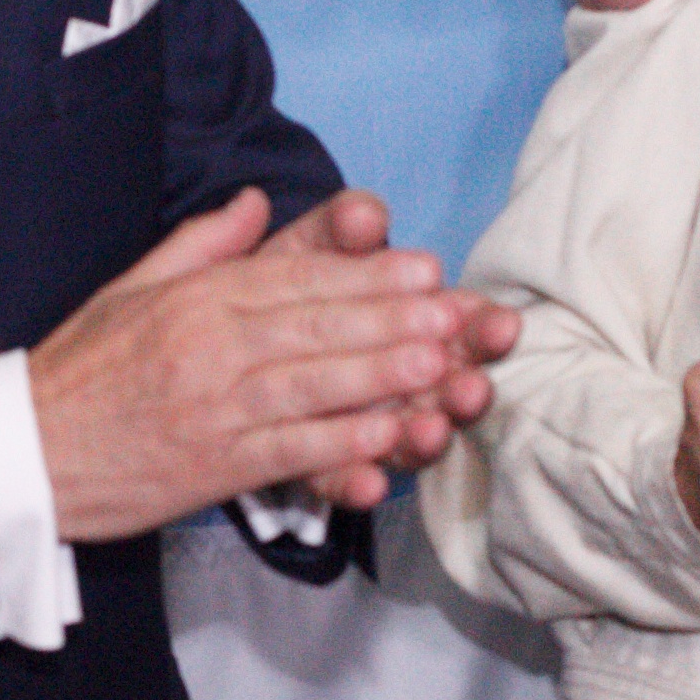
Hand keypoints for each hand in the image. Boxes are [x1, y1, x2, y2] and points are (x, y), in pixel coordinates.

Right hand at [34, 189, 506, 543]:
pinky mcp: (212, 467)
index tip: (423, 268)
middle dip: (392, 319)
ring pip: (311, 385)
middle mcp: (208, 348)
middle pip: (315, 326)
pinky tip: (386, 436)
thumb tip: (256, 201)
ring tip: (440, 366)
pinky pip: (287, 452)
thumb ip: (202, 244)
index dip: (366, 274)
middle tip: (454, 313)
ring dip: (380, 375)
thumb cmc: (81, 368)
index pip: (294, 278)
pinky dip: (339, 445)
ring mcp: (213, 409)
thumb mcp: (132, 287)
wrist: (22, 453)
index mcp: (196, 299)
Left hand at [260, 187, 519, 472]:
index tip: (498, 323)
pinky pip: (337, 478)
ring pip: (404, 436)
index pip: (452, 321)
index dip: (477, 324)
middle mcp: (393, 377)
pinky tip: (366, 486)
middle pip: (442, 383)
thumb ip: (338, 228)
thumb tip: (364, 213)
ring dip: (423, 436)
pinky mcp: (316, 464)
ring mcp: (360, 424)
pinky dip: (353, 482)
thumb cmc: (268, 287)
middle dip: (464, 387)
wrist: (202, 346)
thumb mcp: (302, 247)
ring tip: (430, 431)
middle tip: (474, 386)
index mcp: (400, 319)